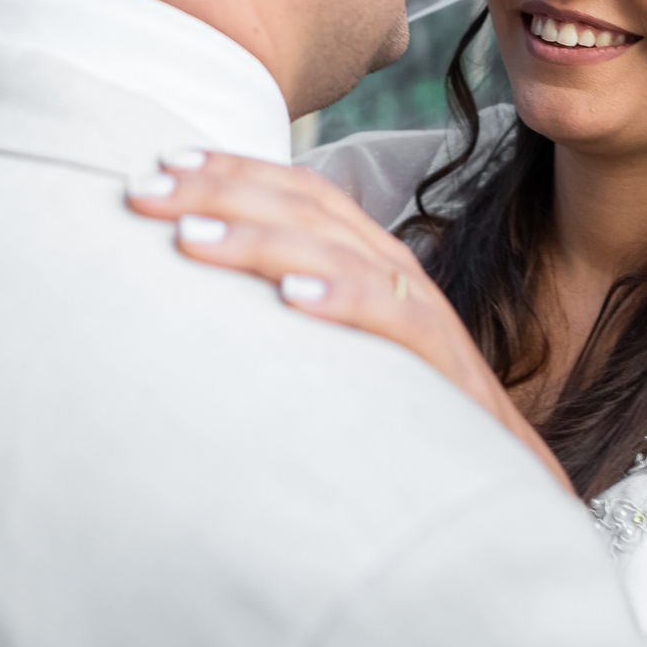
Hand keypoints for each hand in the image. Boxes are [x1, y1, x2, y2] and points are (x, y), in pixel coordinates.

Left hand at [126, 149, 573, 495]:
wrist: (504, 481)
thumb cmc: (404, 414)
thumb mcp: (334, 354)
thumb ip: (285, 318)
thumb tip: (195, 311)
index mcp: (363, 257)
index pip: (294, 191)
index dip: (229, 171)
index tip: (157, 165)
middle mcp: (389, 268)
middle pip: (303, 205)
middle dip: (219, 190)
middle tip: (143, 189)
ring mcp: (419, 310)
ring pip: (335, 250)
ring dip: (257, 239)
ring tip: (190, 238)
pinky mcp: (442, 360)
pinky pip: (394, 318)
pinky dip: (342, 299)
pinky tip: (291, 299)